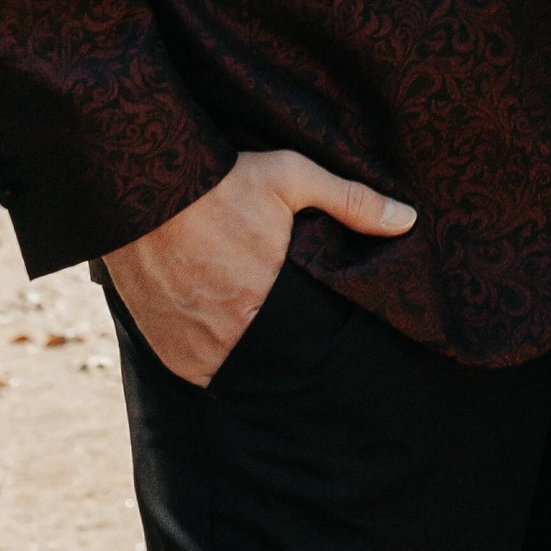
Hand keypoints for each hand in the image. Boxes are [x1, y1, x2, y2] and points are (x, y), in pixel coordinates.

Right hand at [103, 149, 415, 387]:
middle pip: (274, 360)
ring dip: (249, 358)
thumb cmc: (221, 181)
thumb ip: (351, 202)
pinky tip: (223, 335)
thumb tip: (409, 221)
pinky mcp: (168, 352)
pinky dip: (214, 361)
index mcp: (267, 303)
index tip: (324, 327)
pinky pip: (202, 373)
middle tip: (290, 327)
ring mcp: (195, 350)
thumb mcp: (291, 178)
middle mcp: (230, 337)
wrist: (141, 188)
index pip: (309, 340)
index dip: (319, 335)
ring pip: (238, 371)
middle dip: (286, 349)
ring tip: (256, 330)